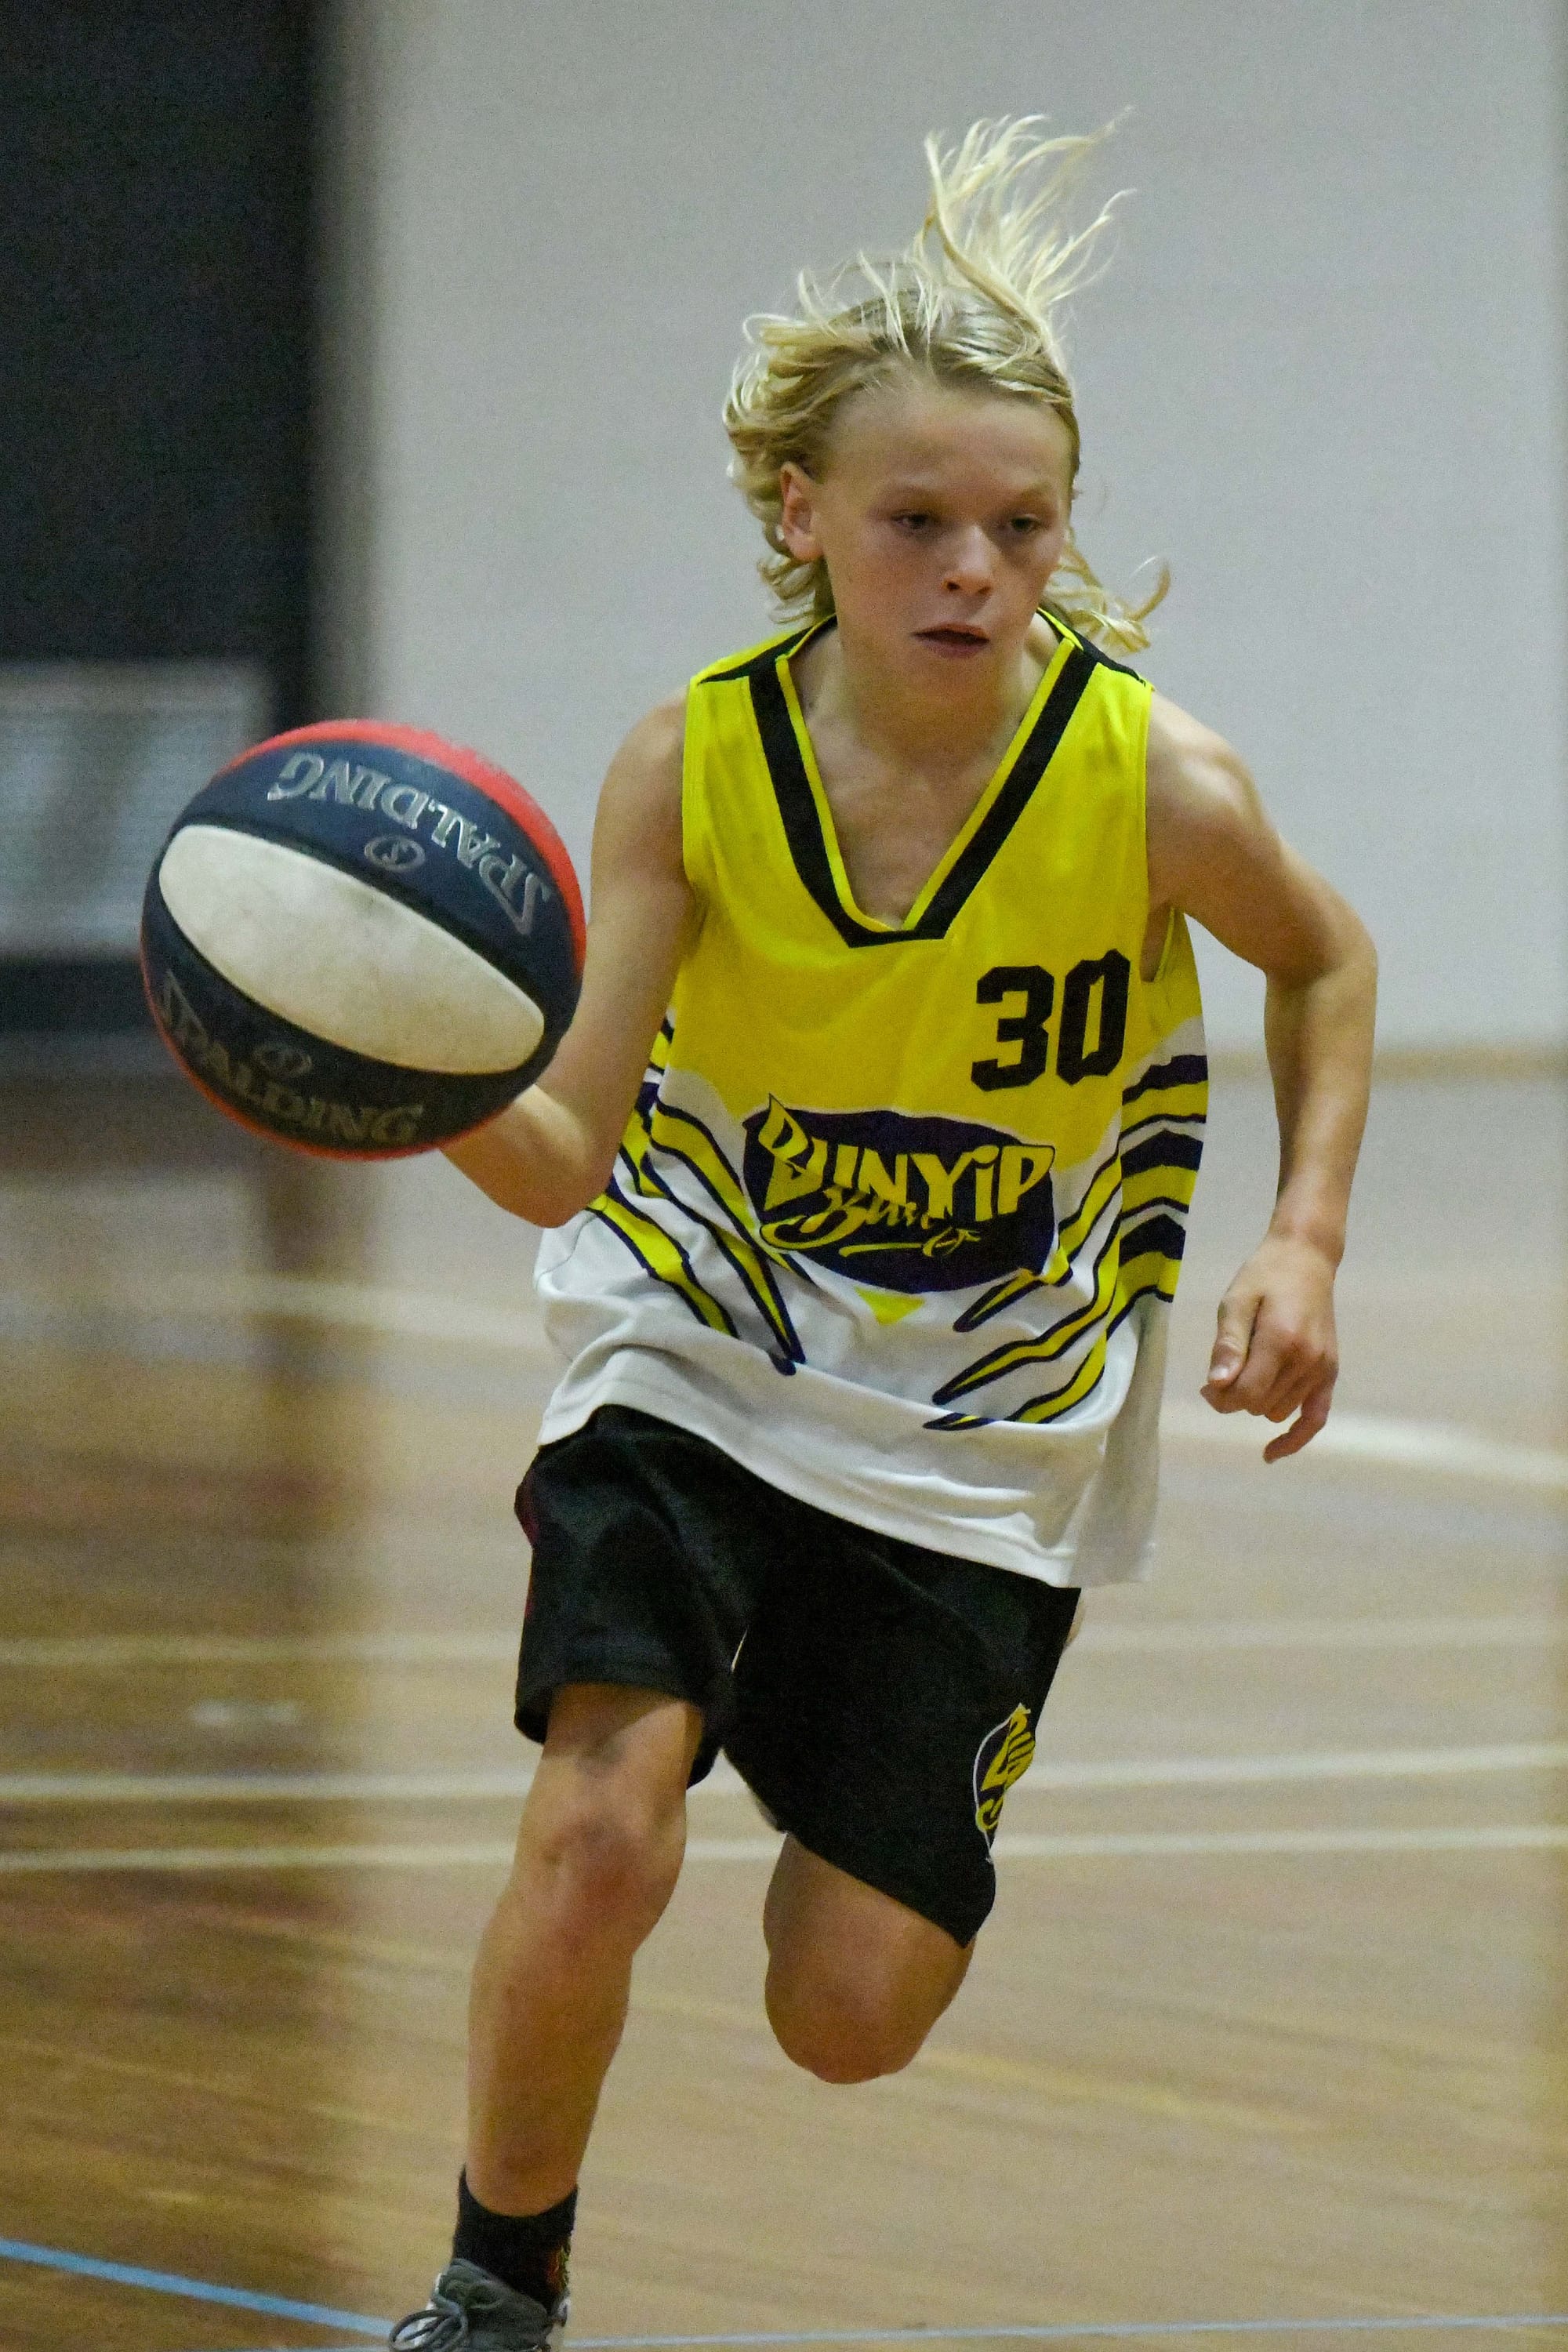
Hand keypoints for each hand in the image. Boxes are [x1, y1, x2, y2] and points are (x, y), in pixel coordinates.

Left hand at [1201, 1233, 1338, 1461]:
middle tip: (1221, 1375)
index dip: (1220, 1398)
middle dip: (1235, 1397)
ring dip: (1258, 1402)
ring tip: (1248, 1373)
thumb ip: (1228, 1343)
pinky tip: (1271, 1453)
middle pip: (1259, 1405)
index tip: (1206, 1387)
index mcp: (1282, 1340)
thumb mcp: (1235, 1301)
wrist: (1306, 1259)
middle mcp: (1307, 1360)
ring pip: (1278, 1412)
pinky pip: (1315, 1418)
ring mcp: (1322, 1369)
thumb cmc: (1264, 1276)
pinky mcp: (1330, 1373)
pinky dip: (1295, 1438)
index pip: (1246, 1393)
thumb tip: (1217, 1384)